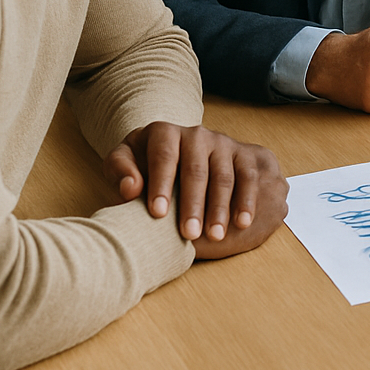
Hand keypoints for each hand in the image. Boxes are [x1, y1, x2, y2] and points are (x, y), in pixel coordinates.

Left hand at [105, 123, 288, 259]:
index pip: (164, 156)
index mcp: (164, 132)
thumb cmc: (146, 164)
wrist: (182, 151)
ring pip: (224, 176)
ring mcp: (222, 143)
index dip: (161, 184)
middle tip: (188, 233)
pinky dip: (247, 201)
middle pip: (196, 169)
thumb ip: (121, 171)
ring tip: (215, 236)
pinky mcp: (242, 154)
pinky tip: (242, 223)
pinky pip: (248, 177)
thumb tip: (130, 188)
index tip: (157, 213)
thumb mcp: (127, 161)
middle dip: (193, 204)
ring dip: (220, 208)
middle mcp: (196, 134)